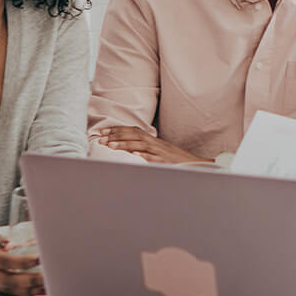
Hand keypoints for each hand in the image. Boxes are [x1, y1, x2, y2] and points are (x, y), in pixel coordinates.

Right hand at [0, 218, 44, 295]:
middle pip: (8, 280)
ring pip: (8, 289)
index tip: (40, 258)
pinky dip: (23, 293)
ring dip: (31, 290)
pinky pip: (6, 291)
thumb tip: (8, 244)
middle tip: (52, 277)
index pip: (3, 261)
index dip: (22, 262)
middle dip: (32, 280)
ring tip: (51, 288)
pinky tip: (37, 292)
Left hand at [94, 126, 210, 164]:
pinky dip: (144, 156)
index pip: (132, 131)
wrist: (194, 165)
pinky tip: (134, 156)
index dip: (117, 131)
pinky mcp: (166, 162)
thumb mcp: (157, 152)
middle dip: (116, 136)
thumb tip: (125, 150)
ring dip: (125, 145)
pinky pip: (154, 158)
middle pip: (134, 135)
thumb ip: (143, 149)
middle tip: (101, 139)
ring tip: (112, 146)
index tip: (102, 133)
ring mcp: (161, 152)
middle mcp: (155, 144)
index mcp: (152, 140)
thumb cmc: (173, 160)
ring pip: (141, 145)